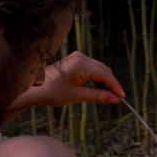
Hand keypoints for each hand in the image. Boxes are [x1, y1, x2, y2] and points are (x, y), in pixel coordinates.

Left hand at [9, 51, 124, 114]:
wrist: (34, 88)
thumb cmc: (53, 92)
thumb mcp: (78, 96)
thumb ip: (99, 96)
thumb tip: (115, 99)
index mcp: (82, 64)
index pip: (106, 75)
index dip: (115, 86)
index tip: (122, 97)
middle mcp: (81, 57)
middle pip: (104, 70)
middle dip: (110, 84)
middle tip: (115, 99)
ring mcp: (77, 57)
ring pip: (99, 69)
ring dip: (104, 82)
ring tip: (106, 96)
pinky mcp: (75, 60)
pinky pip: (91, 68)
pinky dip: (96, 78)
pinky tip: (97, 89)